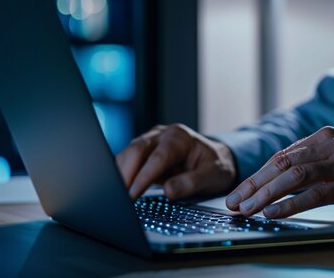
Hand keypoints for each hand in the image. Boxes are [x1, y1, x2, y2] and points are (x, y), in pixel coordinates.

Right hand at [116, 124, 235, 199]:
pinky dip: (122, 174)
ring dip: (120, 174)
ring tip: (117, 196)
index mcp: (180, 137)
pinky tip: (120, 189)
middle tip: (119, 198)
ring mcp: (151, 141)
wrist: (216, 158)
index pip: (158, 157)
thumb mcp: (212, 176)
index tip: (132, 195)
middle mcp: (163, 135)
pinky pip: (128, 160)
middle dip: (125, 174)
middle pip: (136, 150)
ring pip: (128, 153)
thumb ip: (191, 183)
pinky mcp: (144, 152)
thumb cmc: (215, 166)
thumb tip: (169, 191)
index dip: (143, 177)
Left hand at [225, 126, 333, 218]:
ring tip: (247, 210)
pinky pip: (313, 194)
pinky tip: (273, 213)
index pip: (281, 156)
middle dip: (253, 185)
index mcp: (324, 137)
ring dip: (264, 195)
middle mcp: (329, 145)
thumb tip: (279, 178)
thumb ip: (315, 161)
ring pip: (292, 177)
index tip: (240, 191)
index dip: (257, 175)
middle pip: (280, 164)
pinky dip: (289, 205)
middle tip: (234, 203)